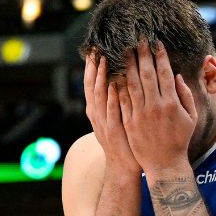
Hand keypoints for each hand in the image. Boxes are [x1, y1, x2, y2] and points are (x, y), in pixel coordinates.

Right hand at [83, 54, 139, 178]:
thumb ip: (114, 101)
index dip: (92, 67)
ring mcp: (103, 123)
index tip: (94, 50)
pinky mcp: (113, 131)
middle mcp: (96, 114)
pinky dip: (111, 98)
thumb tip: (118, 80)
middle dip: (93, 67)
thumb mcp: (115, 119)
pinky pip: (111, 111)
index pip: (92, 84)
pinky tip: (114, 85)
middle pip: (92, 86)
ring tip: (104, 60)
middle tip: (96, 48)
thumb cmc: (123, 141)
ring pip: (99, 96)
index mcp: (96, 110)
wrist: (123, 167)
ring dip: (101, 78)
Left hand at [118, 40, 196, 175]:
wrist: (164, 164)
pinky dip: (118, 85)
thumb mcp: (190, 117)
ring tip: (124, 51)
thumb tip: (176, 76)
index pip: (164, 72)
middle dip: (142, 54)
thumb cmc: (180, 140)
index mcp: (171, 102)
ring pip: (132, 83)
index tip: (156, 42)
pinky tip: (115, 73)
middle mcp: (155, 106)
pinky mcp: (129, 122)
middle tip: (137, 40)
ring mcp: (140, 114)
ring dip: (128, 65)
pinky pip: (122, 99)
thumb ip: (185, 95)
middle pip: (146, 74)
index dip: (160, 56)